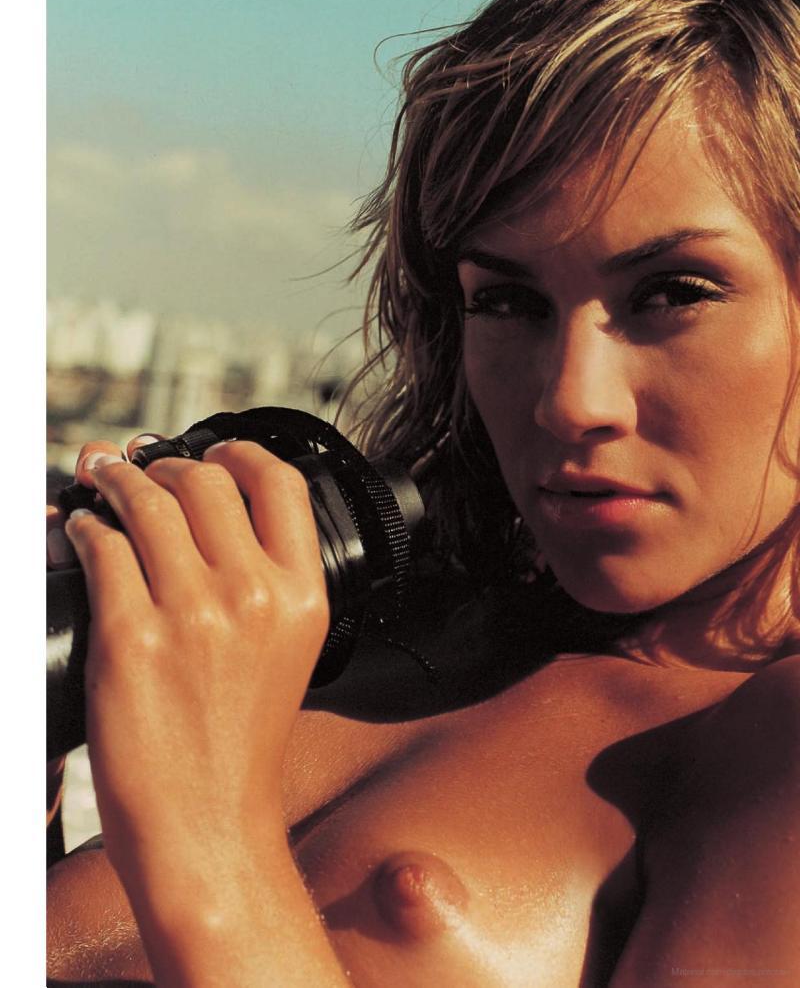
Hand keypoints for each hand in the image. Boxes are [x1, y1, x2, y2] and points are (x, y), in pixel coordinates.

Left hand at [62, 439, 328, 885]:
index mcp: (301, 597)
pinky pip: (101, 548)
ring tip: (102, 482)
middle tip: (145, 468)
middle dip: (167, 464)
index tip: (214, 449)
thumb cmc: (241, 740)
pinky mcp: (132, 638)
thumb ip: (267, 577)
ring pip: (147, 503)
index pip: (279, 484)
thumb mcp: (288, 650)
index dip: (240, 451)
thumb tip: (207, 501)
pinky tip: (80, 530)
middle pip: (206, 481)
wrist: (206, 820)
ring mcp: (193, 615)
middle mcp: (254, 597)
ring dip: (115, 481)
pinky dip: (83, 527)